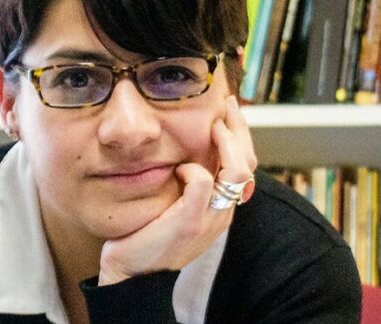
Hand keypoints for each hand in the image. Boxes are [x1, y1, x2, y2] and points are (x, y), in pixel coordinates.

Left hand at [98, 95, 256, 284]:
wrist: (133, 275)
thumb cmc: (150, 235)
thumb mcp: (178, 207)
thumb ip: (190, 184)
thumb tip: (188, 151)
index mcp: (223, 207)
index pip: (247, 164)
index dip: (241, 134)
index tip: (228, 109)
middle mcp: (223, 212)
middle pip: (247, 162)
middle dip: (239, 127)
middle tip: (226, 104)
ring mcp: (209, 219)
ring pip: (235, 168)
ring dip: (225, 140)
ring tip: (212, 124)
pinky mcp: (188, 222)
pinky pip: (201, 182)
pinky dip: (193, 168)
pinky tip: (179, 166)